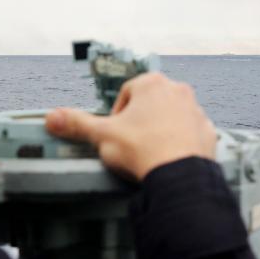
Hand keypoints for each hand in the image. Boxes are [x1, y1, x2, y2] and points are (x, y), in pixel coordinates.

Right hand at [45, 73, 216, 180]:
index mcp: (151, 83)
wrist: (179, 175)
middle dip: (139, 121)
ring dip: (159, 130)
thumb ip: (77, 124)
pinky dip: (179, 142)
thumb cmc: (142, 149)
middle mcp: (177, 90)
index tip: (114, 133)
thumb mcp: (102, 135)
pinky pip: (189, 133)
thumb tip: (52, 117)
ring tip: (149, 152)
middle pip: (150, 103)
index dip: (116, 115)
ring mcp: (195, 110)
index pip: (127, 93)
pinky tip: (168, 158)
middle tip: (130, 143)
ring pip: (170, 117)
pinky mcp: (207, 131)